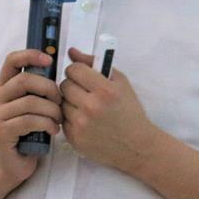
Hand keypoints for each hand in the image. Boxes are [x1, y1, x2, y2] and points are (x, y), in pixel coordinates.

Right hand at [0, 49, 62, 186]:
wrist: (13, 164)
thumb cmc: (29, 133)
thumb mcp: (35, 106)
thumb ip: (41, 88)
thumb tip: (64, 66)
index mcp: (4, 86)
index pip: (11, 60)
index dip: (31, 55)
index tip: (50, 60)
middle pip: (24, 80)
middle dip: (49, 88)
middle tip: (60, 101)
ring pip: (30, 102)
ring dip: (51, 110)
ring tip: (59, 119)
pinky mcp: (0, 131)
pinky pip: (28, 121)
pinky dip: (46, 124)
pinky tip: (53, 130)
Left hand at [60, 47, 157, 172]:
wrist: (136, 146)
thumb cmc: (129, 110)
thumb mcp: (120, 82)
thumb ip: (95, 63)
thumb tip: (71, 52)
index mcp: (105, 90)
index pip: (74, 69)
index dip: (78, 70)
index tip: (83, 75)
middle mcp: (91, 107)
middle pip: (64, 85)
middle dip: (73, 85)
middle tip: (85, 91)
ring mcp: (81, 125)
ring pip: (62, 102)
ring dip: (71, 102)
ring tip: (86, 107)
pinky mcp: (74, 138)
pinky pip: (63, 119)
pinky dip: (71, 118)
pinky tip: (85, 121)